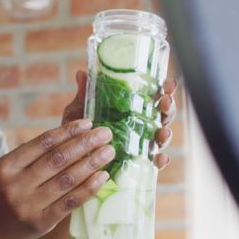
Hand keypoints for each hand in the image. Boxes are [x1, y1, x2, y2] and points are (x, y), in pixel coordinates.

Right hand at [0, 118, 115, 238]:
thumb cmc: (1, 192)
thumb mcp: (7, 169)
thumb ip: (32, 155)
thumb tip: (72, 135)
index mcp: (6, 166)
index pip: (42, 143)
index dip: (67, 131)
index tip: (88, 123)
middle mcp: (15, 185)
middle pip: (57, 159)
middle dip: (85, 143)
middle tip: (106, 133)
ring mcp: (28, 206)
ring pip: (67, 180)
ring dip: (91, 163)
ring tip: (108, 151)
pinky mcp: (40, 223)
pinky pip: (70, 202)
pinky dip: (88, 188)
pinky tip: (102, 176)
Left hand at [62, 70, 178, 169]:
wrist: (69, 159)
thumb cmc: (79, 132)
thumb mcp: (79, 111)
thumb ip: (84, 95)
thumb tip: (81, 74)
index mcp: (131, 109)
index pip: (153, 97)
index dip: (165, 89)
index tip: (169, 83)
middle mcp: (140, 126)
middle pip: (162, 115)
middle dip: (169, 108)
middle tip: (166, 101)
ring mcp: (141, 145)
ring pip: (161, 138)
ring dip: (166, 133)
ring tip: (164, 131)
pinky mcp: (138, 164)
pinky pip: (153, 163)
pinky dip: (160, 161)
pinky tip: (161, 157)